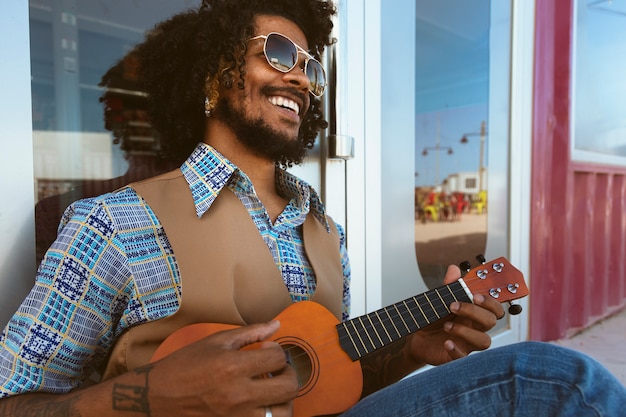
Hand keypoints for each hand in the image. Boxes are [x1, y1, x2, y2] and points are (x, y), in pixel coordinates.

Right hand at [147, 321, 297, 416]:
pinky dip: (270, 412)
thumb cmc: (184, 365)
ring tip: (273, 388)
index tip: (266, 349)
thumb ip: (250, 333)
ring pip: (283, 412)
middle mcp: (238, 394)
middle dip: (288, 373)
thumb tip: (276, 326)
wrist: (157, 397)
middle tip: (277, 369)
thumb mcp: (215, 342)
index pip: (277, 357)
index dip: (276, 350)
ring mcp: (237, 416)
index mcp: (233, 367)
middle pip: (289, 387)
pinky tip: (262, 402)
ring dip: (284, 398)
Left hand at [407, 265, 504, 365]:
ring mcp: (468, 343)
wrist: (417, 337)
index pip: (495, 308)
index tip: (475, 295)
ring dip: (466, 331)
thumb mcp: (439, 300)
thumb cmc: (434, 318)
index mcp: (475, 313)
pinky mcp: (457, 356)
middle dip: (474, 312)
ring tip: (446, 325)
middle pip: (491, 321)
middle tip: (453, 306)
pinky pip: (465, 358)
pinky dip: (456, 350)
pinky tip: (446, 342)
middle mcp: (476, 328)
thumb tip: (454, 269)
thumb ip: (449, 287)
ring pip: (484, 341)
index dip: (491, 302)